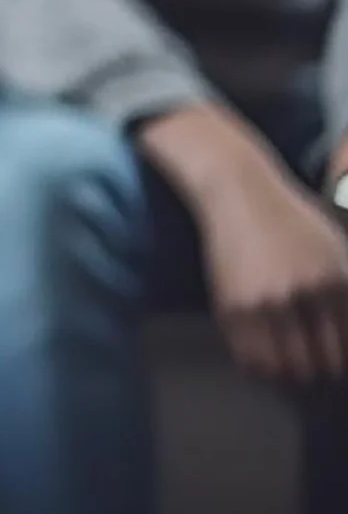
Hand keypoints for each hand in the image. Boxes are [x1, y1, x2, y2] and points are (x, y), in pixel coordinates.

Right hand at [184, 138, 347, 384]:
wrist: (238, 193)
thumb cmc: (293, 219)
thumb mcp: (335, 249)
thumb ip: (347, 292)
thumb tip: (346, 336)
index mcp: (334, 282)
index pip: (346, 345)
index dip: (342, 360)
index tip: (335, 363)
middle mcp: (303, 295)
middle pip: (320, 361)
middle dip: (320, 372)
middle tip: (314, 371)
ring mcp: (265, 302)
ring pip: (284, 366)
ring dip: (290, 375)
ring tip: (289, 371)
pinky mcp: (232, 305)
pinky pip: (249, 356)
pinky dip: (259, 368)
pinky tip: (263, 363)